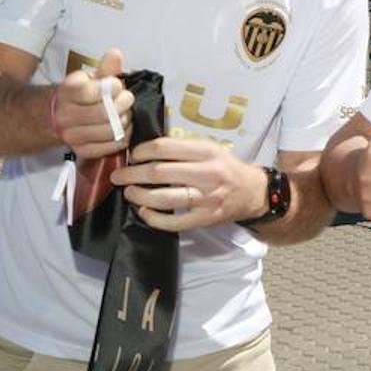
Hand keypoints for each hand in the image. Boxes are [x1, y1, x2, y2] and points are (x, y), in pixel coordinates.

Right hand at [51, 48, 133, 159]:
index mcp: (67, 93)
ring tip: (126, 112)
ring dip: (126, 121)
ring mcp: (72, 136)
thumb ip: (104, 68)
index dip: (112, 87)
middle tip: (127, 99)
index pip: (91, 92)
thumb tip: (115, 54)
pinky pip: (109, 147)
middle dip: (123, 104)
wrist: (52, 117)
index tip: (117, 85)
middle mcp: (65, 116)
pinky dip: (123, 137)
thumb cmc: (77, 95)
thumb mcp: (87, 78)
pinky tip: (124, 127)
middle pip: (104, 114)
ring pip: (109, 131)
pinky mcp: (81, 151)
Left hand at [110, 137, 267, 231]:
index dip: (141, 151)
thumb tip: (146, 152)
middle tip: (118, 176)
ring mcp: (206, 198)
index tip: (132, 156)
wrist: (252, 192)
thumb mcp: (210, 149)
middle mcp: (207, 174)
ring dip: (139, 195)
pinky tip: (144, 211)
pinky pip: (173, 222)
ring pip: (164, 198)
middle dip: (132, 174)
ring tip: (129, 192)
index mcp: (207, 152)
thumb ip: (183, 149)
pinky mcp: (204, 219)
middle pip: (159, 173)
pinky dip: (153, 218)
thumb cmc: (226, 168)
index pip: (165, 147)